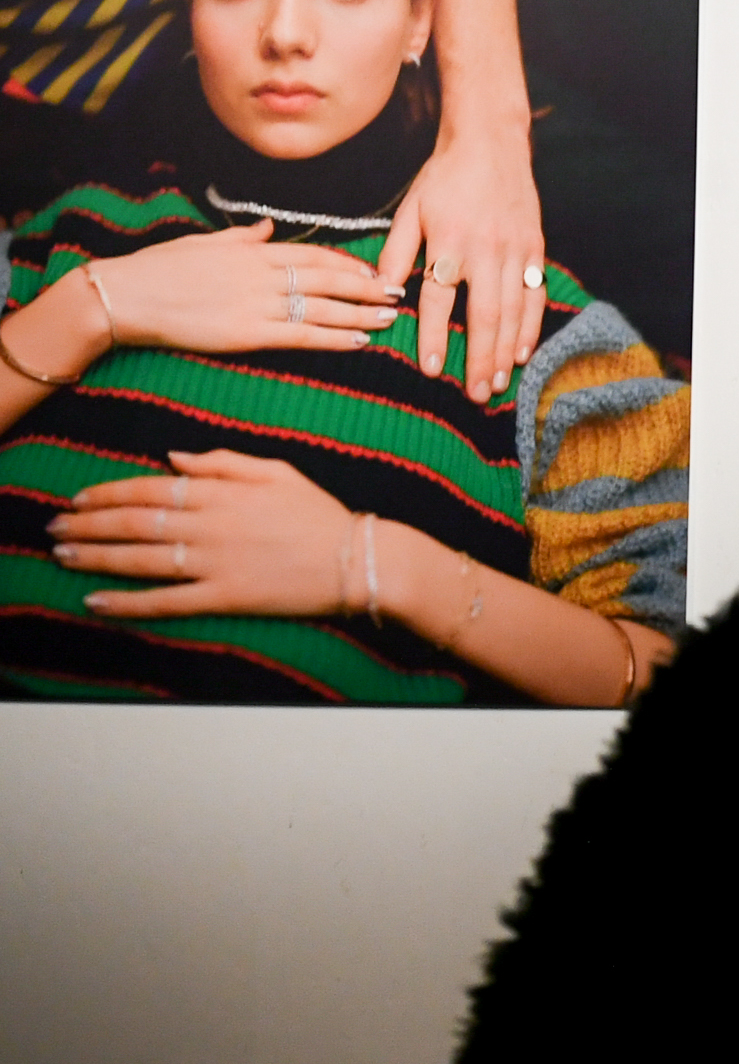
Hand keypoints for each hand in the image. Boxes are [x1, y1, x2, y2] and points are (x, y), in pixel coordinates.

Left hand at [50, 450, 360, 620]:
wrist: (361, 560)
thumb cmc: (322, 514)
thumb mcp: (278, 470)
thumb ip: (224, 460)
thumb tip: (173, 459)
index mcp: (222, 492)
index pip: (149, 488)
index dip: (107, 493)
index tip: (77, 499)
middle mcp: (210, 526)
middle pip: (134, 522)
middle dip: (87, 525)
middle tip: (53, 529)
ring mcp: (215, 563)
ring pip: (140, 559)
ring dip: (95, 558)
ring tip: (62, 557)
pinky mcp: (225, 597)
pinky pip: (166, 601)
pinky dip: (128, 603)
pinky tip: (97, 602)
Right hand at [86, 225, 402, 356]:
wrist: (126, 296)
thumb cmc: (159, 269)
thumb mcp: (204, 243)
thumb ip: (243, 237)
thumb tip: (268, 227)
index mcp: (253, 252)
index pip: (314, 255)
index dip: (348, 264)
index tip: (374, 271)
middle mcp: (263, 275)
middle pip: (328, 279)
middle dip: (366, 287)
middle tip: (398, 293)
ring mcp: (258, 304)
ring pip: (323, 308)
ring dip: (361, 314)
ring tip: (390, 318)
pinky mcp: (249, 333)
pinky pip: (302, 336)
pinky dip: (334, 338)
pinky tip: (360, 341)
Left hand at [381, 119, 546, 400]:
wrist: (491, 144)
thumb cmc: (443, 178)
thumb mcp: (410, 210)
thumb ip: (397, 251)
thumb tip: (383, 292)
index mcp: (449, 241)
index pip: (439, 299)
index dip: (435, 337)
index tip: (432, 370)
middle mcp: (485, 250)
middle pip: (484, 315)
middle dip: (481, 358)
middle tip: (476, 394)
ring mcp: (515, 252)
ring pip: (513, 311)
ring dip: (506, 351)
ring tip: (498, 384)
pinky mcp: (534, 250)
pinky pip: (535, 296)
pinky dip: (531, 327)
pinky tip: (523, 353)